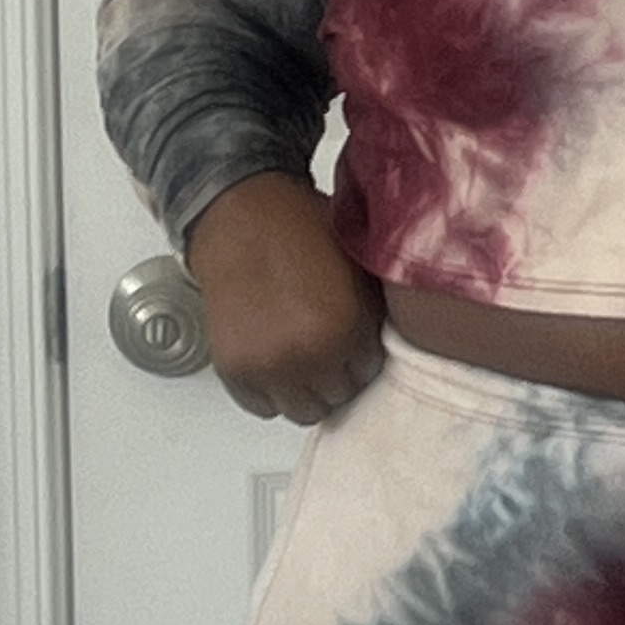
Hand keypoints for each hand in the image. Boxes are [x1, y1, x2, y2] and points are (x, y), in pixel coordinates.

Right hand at [184, 171, 385, 423]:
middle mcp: (305, 354)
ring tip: (301, 355)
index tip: (352, 340)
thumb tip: (391, 342)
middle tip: (326, 345)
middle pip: (338, 397)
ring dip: (305, 388)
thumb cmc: (299, 229)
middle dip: (336, 373)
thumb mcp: (357, 264)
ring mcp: (267, 367)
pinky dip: (270, 389)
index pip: (370, 373)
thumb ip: (373, 311)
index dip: (362, 353)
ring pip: (302, 411)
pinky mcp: (234, 370)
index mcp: (344, 327)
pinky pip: (263, 407)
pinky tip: (275, 358)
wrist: (241, 214)